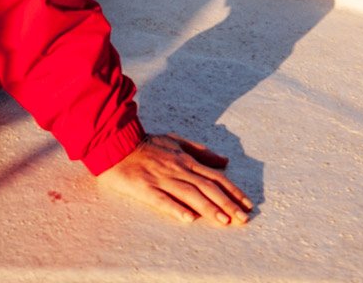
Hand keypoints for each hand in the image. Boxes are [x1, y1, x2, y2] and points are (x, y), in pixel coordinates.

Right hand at [98, 134, 252, 225]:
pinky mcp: (145, 187)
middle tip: (243, 218)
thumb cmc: (145, 144)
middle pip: (206, 186)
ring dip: (208, 207)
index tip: (248, 204)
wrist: (114, 142)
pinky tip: (189, 218)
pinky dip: (176, 208)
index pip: (214, 176)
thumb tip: (224, 160)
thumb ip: (199, 150)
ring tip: (224, 221)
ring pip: (189, 194)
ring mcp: (160, 178)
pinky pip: (162, 199)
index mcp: (184, 158)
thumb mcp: (174, 141)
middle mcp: (176, 168)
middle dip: (227, 202)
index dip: (233, 190)